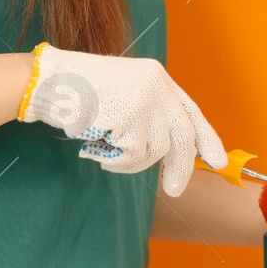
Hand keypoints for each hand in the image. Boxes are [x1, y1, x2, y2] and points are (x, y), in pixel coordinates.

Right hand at [19, 42, 227, 196]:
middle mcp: (157, 85)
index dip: (208, 138)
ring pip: (155, 150)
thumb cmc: (79, 94)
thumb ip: (150, 113)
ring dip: (131, 161)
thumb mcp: (124, 94)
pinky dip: (116, 160)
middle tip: (175, 190)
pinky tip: (98, 147)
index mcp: (158, 77)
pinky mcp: (130, 116)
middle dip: (181, 167)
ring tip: (106, 149)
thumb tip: (175, 152)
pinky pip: (133, 155)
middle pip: (183, 136)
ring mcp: (145, 100)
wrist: (48, 82)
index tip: (218, 161)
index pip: (192, 112)